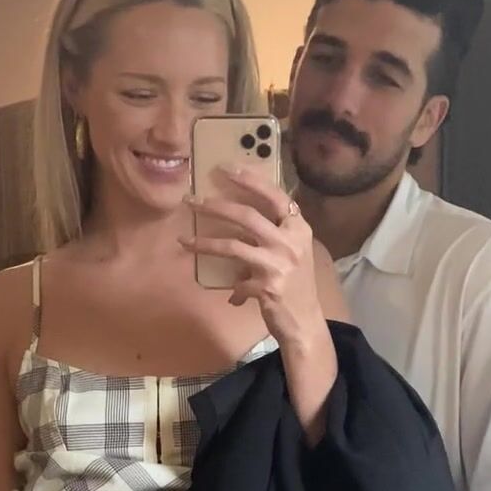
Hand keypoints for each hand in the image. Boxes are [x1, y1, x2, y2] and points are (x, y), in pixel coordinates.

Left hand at [183, 165, 327, 349]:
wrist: (306, 322)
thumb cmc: (297, 285)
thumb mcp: (292, 253)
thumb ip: (273, 234)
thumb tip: (239, 221)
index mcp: (298, 228)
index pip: (274, 195)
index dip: (250, 179)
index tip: (226, 168)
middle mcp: (290, 242)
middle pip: (246, 216)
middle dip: (215, 206)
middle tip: (191, 200)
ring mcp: (278, 265)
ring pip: (233, 246)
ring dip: (205, 243)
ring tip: (185, 240)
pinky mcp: (267, 287)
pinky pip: (238, 283)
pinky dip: (233, 290)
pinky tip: (231, 296)